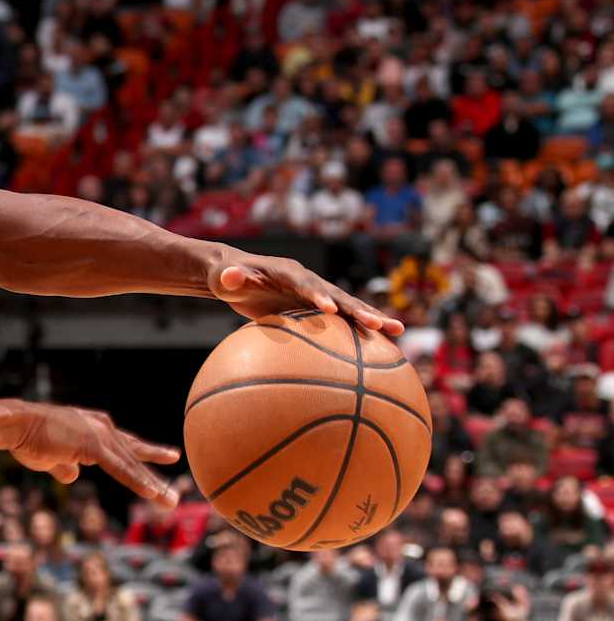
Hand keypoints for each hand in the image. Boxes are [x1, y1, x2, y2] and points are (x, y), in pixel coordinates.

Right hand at [9, 404, 179, 504]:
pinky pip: (120, 468)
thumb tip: (73, 475)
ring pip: (132, 465)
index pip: (124, 445)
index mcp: (93, 428)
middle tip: (173, 496)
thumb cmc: (28, 438)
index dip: (145, 453)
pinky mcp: (94, 446)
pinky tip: (152, 493)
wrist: (16, 425)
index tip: (168, 456)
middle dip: (154, 477)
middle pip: (134, 456)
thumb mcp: (50, 457)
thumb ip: (65, 466)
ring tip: (170, 502)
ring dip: (152, 485)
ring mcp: (100, 436)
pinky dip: (137, 481)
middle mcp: (102, 428)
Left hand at [210, 254, 401, 334]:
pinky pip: (341, 319)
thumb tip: (228, 278)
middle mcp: (307, 280)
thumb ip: (228, 279)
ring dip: (370, 317)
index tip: (330, 310)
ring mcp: (315, 293)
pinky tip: (381, 348)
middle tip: (379, 324)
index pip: (303, 283)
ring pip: (347, 306)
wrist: (233, 275)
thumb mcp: (222, 278)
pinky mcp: (315, 307)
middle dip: (357, 308)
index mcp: (286, 271)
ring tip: (398, 331)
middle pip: (337, 294)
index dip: (317, 295)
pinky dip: (359, 330)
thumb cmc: (225, 277)